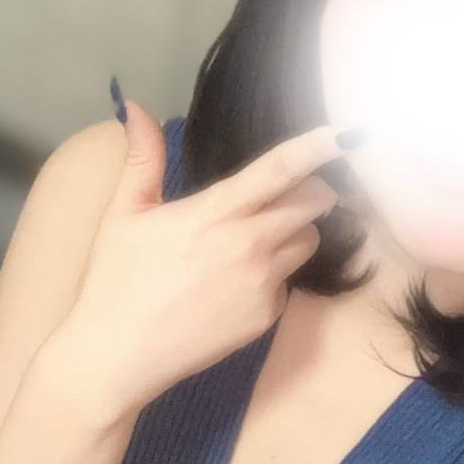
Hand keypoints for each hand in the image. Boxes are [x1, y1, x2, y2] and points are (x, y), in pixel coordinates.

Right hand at [59, 100, 347, 413]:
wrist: (117, 356)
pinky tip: (233, 285)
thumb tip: (136, 107)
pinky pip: (288, 283)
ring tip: (251, 240)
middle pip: (313, 204)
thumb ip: (142, 157)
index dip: (317, 147)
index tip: (348, 133)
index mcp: (214, 212)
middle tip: (289, 192)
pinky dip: (273, 276)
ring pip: (307, 242)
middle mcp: (247, 246)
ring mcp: (262, 284)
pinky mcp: (266, 317)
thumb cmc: (115, 282)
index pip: (279, 170)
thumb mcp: (123, 213)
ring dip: (295, 232)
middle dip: (312, 191)